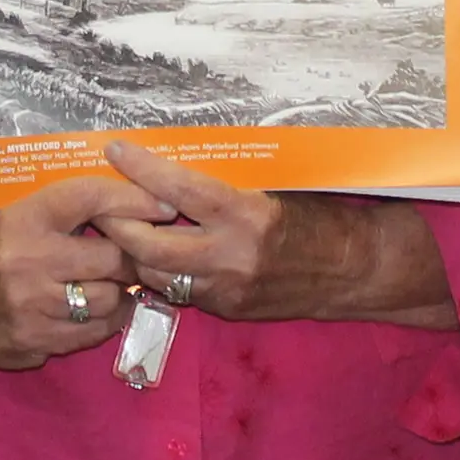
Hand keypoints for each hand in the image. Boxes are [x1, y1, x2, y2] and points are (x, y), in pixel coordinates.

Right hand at [0, 173, 160, 366]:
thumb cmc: (2, 252)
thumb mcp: (27, 216)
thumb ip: (76, 207)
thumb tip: (146, 200)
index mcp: (26, 218)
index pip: (90, 197)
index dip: (133, 199)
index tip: (164, 206)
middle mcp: (28, 260)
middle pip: (111, 256)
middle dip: (129, 256)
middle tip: (135, 255)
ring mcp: (33, 305)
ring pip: (110, 298)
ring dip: (120, 290)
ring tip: (115, 282)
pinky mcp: (38, 340)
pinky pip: (96, 330)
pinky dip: (109, 319)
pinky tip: (103, 308)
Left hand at [98, 139, 451, 326]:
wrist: (358, 270)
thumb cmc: (323, 216)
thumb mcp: (278, 188)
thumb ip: (229, 184)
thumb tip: (178, 160)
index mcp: (247, 215)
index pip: (178, 190)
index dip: (141, 169)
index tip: (115, 149)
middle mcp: (232, 257)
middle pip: (149, 245)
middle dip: (116, 223)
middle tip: (101, 201)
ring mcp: (227, 289)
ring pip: (156, 275)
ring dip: (134, 251)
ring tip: (120, 226)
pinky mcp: (228, 310)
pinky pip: (180, 291)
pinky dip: (163, 271)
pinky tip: (158, 253)